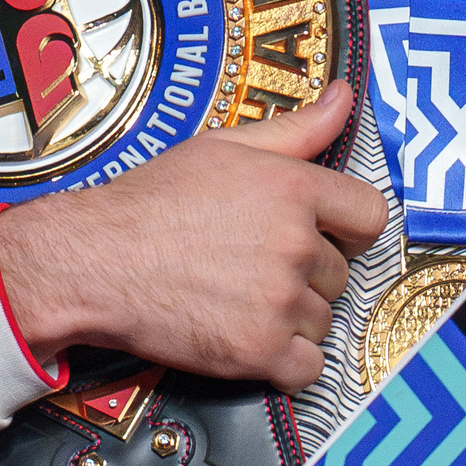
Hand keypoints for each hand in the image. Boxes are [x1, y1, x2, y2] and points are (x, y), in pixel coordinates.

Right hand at [0, 81, 387, 390]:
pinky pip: (308, 368)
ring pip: (322, 320)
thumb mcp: (224, 147)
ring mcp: (279, 301)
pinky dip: (285, 362)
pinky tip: (248, 338)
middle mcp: (296, 244)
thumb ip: (297, 128)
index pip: (371, 216)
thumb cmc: (153, 201)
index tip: (325, 234)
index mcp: (295, 189)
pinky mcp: (258, 352)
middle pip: (340, 274)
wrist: (95, 260)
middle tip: (254, 266)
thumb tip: (346, 97)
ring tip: (240, 298)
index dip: (348, 227)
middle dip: (306, 274)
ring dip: (292, 318)